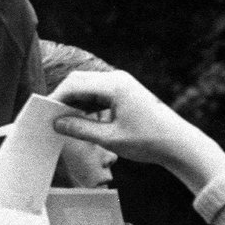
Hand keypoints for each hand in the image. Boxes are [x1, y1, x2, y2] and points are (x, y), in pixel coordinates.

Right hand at [50, 71, 224, 193]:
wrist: (181, 144)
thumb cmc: (149, 141)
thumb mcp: (109, 138)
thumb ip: (79, 129)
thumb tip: (56, 124)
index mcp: (114, 85)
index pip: (74, 84)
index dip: (56, 98)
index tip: (44, 113)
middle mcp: (117, 79)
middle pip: (79, 81)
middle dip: (63, 98)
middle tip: (50, 117)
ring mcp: (122, 84)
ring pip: (87, 86)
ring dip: (74, 101)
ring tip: (63, 121)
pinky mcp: (124, 92)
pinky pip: (97, 93)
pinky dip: (86, 104)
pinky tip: (80, 119)